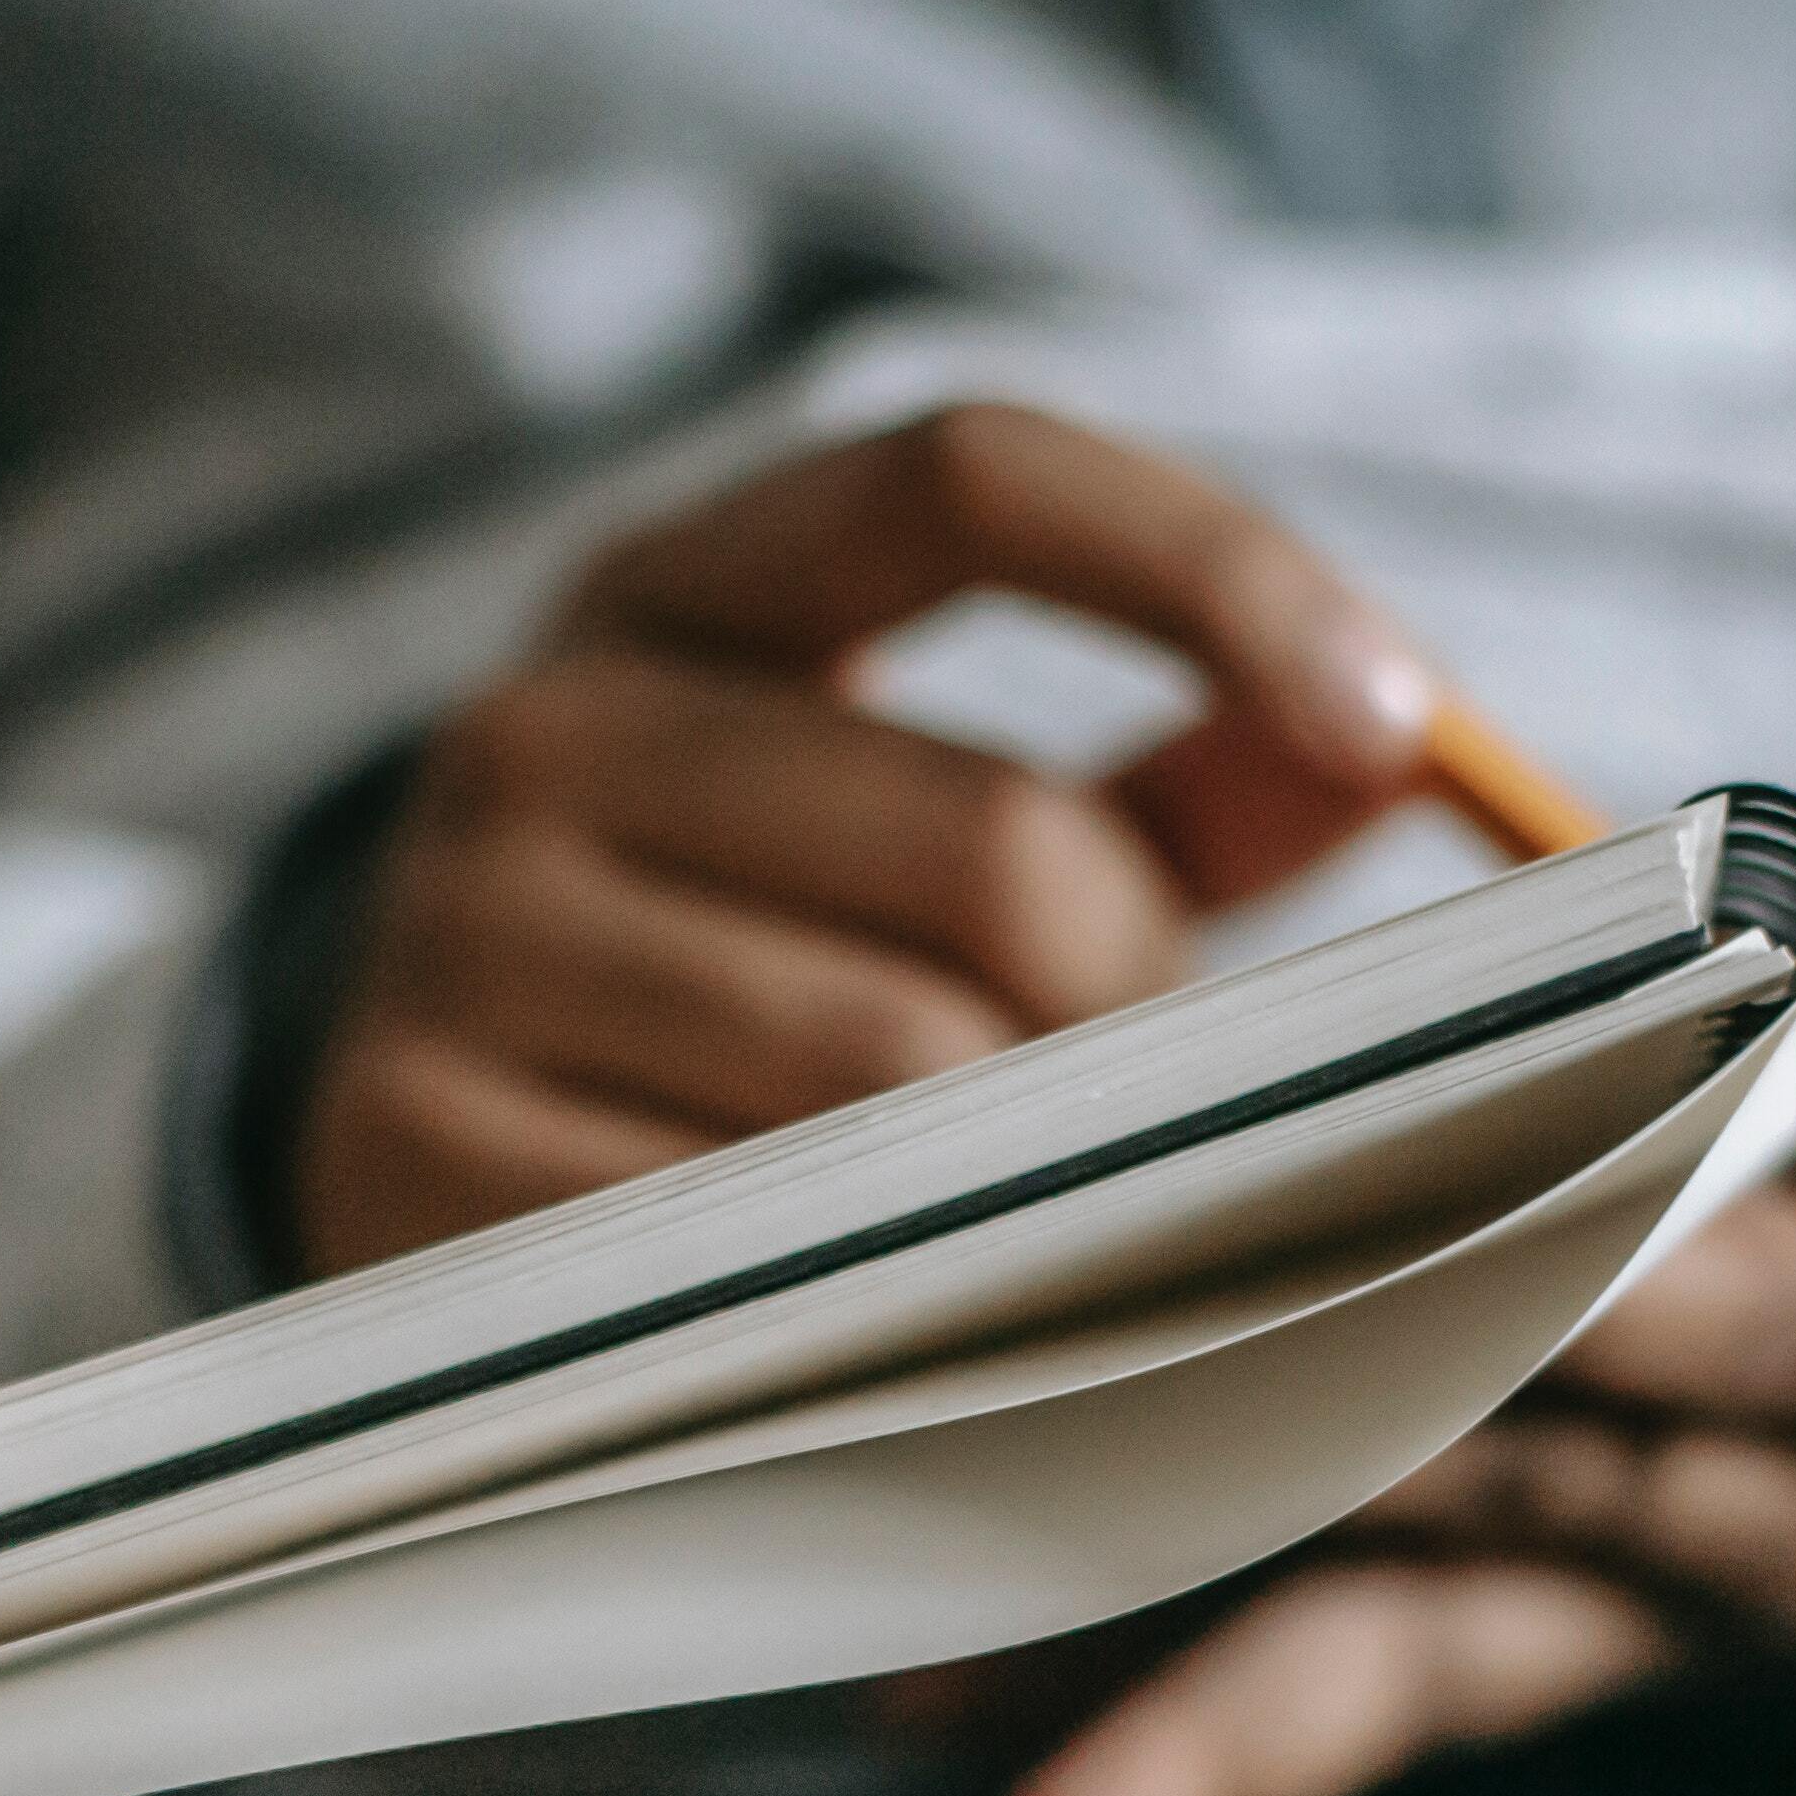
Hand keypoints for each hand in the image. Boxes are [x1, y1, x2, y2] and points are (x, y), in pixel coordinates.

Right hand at [292, 404, 1448, 1278]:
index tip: (1404, 726)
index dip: (1210, 573)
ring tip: (1033, 1226)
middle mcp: (537, 729)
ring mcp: (454, 941)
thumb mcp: (923, 834)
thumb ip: (1172, 784)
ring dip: (1033, 1175)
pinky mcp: (408, 1148)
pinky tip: (895, 1320)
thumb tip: (1401, 747)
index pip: (966, 475)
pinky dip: (884, 1295)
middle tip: (1161, 1116)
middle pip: (991, 843)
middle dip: (1141, 1004)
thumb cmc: (742, 983)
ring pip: (896, 1066)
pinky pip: (761, 1240)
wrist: (390, 1170)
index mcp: (678, 590)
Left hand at [988, 861, 1795, 1795]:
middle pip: (1516, 1512)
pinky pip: (1316, 1692)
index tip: (1421, 1260)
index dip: (1592, 1295)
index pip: (1753, 1338)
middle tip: (1088, 1488)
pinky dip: (1138, 1710)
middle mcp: (1756, 1534)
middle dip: (1297, 1497)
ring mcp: (1616, 1615)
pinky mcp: (1501, 1647)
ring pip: (1393, 1664)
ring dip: (1194, 1731)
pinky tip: (947, 1727)